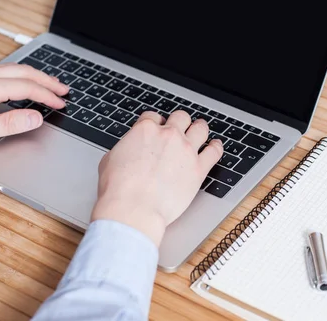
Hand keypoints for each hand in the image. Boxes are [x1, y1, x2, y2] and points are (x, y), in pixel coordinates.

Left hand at [0, 64, 68, 155]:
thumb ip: (10, 123)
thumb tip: (35, 118)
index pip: (28, 87)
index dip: (47, 96)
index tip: (61, 103)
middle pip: (24, 72)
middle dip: (47, 80)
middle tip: (63, 89)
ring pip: (13, 69)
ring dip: (34, 76)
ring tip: (48, 84)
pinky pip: (2, 71)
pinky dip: (19, 76)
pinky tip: (20, 83)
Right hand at [91, 110, 223, 245]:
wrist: (133, 208)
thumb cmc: (118, 188)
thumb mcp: (110, 159)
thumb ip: (125, 148)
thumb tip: (128, 150)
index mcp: (145, 130)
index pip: (153, 117)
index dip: (155, 123)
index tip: (157, 128)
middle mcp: (168, 136)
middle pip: (180, 117)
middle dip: (179, 122)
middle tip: (180, 128)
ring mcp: (186, 150)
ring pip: (200, 128)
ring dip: (199, 128)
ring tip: (200, 131)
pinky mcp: (199, 169)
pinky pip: (214, 151)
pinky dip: (216, 147)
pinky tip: (215, 146)